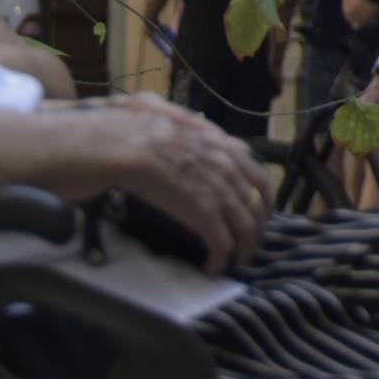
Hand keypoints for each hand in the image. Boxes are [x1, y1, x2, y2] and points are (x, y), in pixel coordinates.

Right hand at [113, 105, 271, 275]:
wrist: (120, 144)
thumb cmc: (128, 128)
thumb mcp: (157, 110)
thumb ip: (175, 116)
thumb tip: (175, 116)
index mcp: (219, 143)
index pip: (256, 173)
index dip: (258, 197)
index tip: (252, 211)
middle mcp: (228, 166)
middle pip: (258, 203)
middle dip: (256, 227)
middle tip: (246, 244)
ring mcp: (218, 189)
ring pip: (247, 226)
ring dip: (243, 249)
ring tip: (234, 263)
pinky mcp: (203, 213)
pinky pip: (222, 242)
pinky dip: (220, 259)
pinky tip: (211, 268)